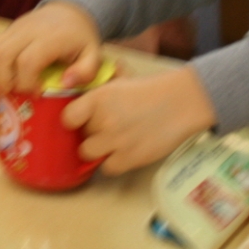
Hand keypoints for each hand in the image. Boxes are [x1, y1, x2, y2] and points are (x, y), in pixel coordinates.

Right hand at [0, 0, 101, 93]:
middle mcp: (28, 30)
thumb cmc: (81, 37)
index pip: (27, 61)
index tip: (37, 93)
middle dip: (3, 81)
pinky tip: (4, 78)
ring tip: (7, 88)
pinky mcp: (7, 30)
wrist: (70, 10)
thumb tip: (65, 83)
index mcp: (50, 37)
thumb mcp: (94, 54)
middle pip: (1, 55)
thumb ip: (86, 71)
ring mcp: (14, 28)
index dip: (27, 83)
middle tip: (15, 94)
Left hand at [62, 67, 216, 174]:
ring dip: (99, 149)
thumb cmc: (153, 89)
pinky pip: (108, 168)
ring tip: (113, 141)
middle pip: (81, 135)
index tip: (80, 120)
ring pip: (89, 154)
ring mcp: (116, 141)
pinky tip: (124, 151)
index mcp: (99, 98)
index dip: (73, 120)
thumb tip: (91, 81)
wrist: (181, 102)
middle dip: (90, 133)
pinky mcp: (130, 158)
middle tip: (105, 128)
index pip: (68, 117)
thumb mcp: (124, 79)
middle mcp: (104, 120)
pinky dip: (114, 162)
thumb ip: (104, 84)